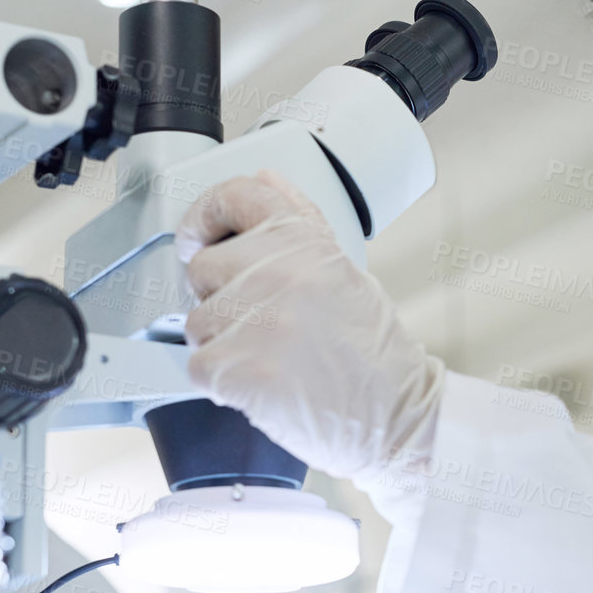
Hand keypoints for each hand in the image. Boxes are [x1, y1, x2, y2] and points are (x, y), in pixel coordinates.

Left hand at [176, 170, 443, 481]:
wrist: (396, 412)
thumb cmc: (373, 351)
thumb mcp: (343, 269)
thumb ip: (299, 222)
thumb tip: (266, 179)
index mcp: (303, 240)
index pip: (234, 196)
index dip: (204, 216)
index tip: (197, 235)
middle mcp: (277, 270)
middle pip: (202, 269)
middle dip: (221, 298)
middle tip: (263, 323)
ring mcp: (256, 319)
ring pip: (196, 323)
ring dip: (223, 344)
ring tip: (273, 357)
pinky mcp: (238, 368)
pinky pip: (198, 367)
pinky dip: (223, 383)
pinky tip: (264, 383)